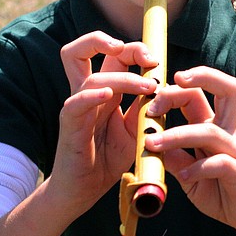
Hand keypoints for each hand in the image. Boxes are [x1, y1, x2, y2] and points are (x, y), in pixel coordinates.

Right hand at [55, 31, 157, 208]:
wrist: (84, 190)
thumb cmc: (109, 158)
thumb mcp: (137, 128)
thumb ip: (147, 107)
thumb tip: (166, 86)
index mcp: (105, 90)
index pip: (112, 55)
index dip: (134, 49)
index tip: (157, 60)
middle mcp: (88, 93)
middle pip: (85, 50)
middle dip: (117, 45)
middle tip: (148, 58)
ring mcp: (77, 108)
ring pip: (94, 78)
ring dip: (125, 79)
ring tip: (150, 88)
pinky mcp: (70, 127)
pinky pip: (76, 105)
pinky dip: (91, 96)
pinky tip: (108, 96)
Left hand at [144, 67, 235, 232]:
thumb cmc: (223, 191)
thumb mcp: (190, 174)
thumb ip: (175, 159)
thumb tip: (153, 144)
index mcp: (215, 127)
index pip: (200, 94)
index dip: (175, 90)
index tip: (150, 102)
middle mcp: (228, 133)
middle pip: (227, 89)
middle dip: (200, 78)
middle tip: (163, 92)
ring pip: (210, 131)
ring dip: (177, 134)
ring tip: (153, 143)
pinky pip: (220, 163)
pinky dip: (199, 168)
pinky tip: (185, 176)